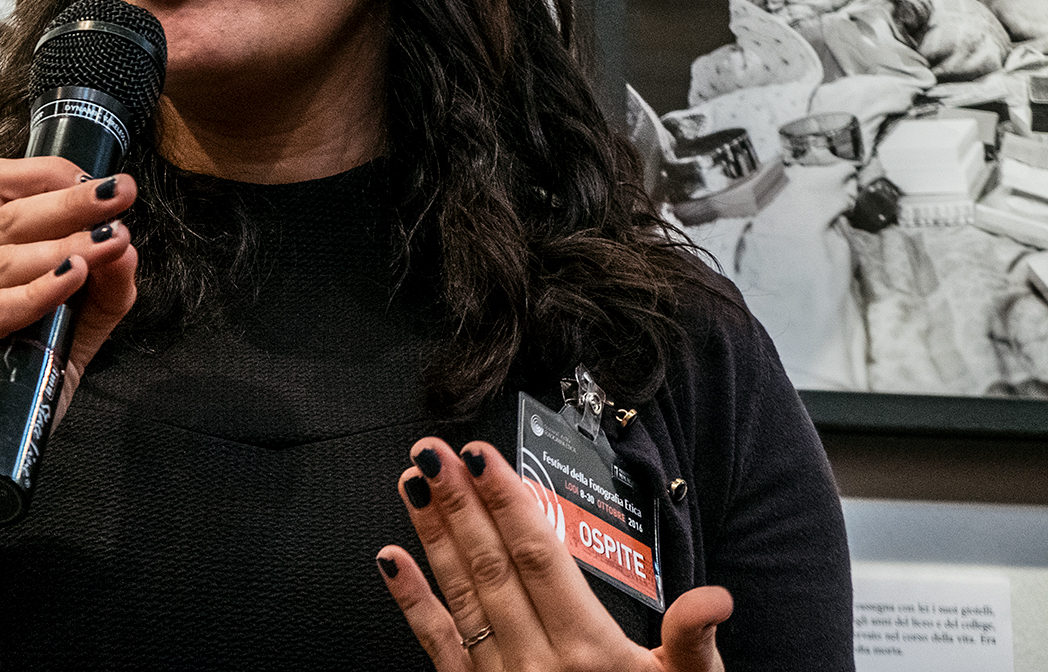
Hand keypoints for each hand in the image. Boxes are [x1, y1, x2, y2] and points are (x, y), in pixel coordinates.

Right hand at [0, 157, 138, 567]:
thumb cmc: (6, 407)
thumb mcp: (63, 343)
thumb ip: (96, 298)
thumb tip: (128, 244)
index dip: (49, 175)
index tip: (104, 179)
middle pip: (6, 215)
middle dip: (70, 201)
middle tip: (121, 193)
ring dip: (63, 244)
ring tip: (109, 239)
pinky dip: (34, 293)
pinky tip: (71, 279)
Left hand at [377, 438, 731, 671]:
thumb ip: (693, 642)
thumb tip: (712, 600)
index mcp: (588, 650)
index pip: (539, 558)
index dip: (509, 503)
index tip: (483, 459)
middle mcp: (537, 660)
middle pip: (491, 566)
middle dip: (460, 503)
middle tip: (434, 452)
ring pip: (460, 593)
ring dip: (434, 535)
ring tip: (414, 484)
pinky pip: (437, 642)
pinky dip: (411, 598)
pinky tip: (391, 559)